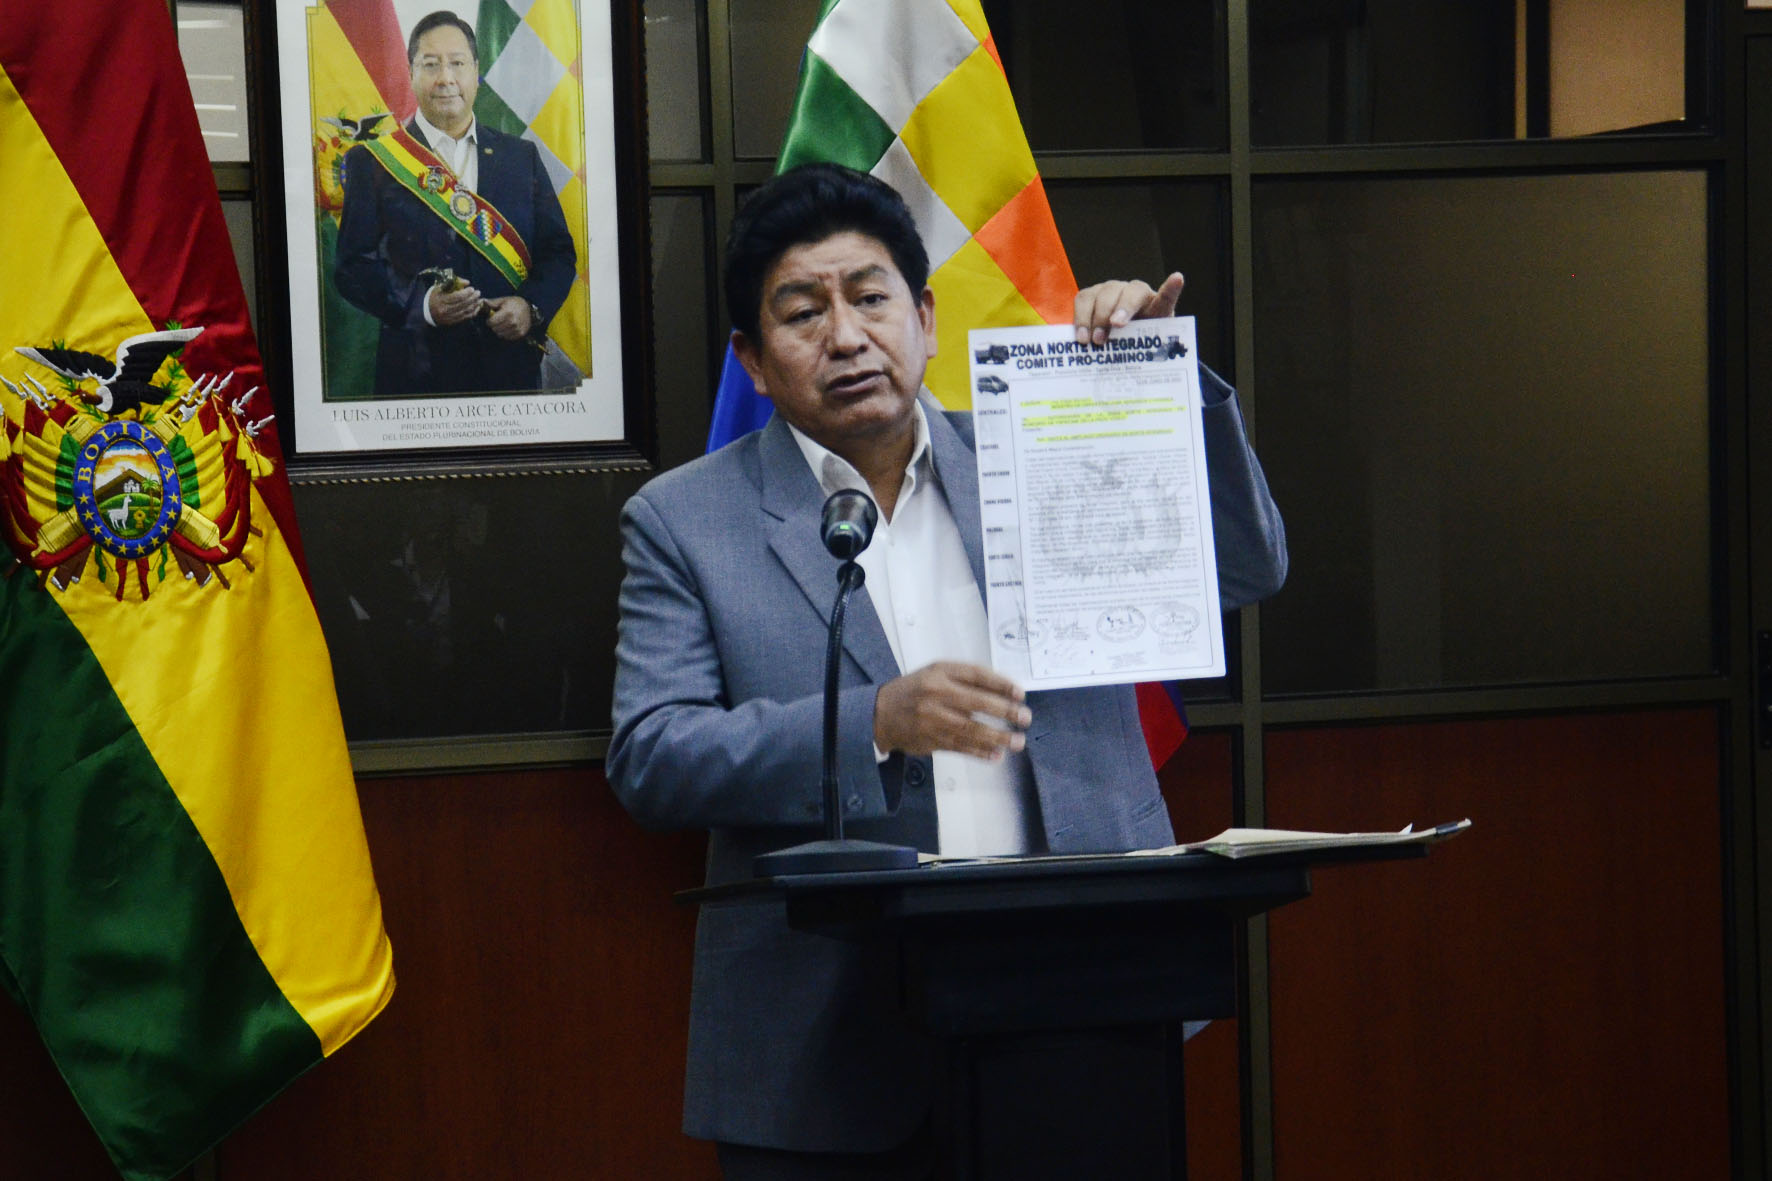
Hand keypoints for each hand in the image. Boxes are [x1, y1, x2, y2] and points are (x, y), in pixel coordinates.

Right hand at [427, 283, 482, 326]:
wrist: (426, 311)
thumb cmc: (434, 296)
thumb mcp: (440, 287)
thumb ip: (454, 283)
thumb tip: (467, 282)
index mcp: (441, 300)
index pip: (457, 297)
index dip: (467, 293)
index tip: (472, 288)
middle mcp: (445, 310)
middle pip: (463, 304)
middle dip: (473, 298)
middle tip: (478, 293)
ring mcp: (449, 317)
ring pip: (466, 311)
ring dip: (475, 305)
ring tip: (479, 299)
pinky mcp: (452, 322)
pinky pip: (465, 317)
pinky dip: (473, 312)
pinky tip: (477, 307)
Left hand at [483, 295, 535, 341]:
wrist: (528, 308)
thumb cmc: (513, 303)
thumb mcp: (503, 300)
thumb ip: (491, 302)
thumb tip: (481, 301)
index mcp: (507, 312)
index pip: (491, 322)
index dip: (489, 321)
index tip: (490, 319)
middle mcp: (513, 321)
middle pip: (495, 329)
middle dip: (494, 326)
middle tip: (497, 321)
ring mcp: (517, 328)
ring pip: (501, 334)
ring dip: (499, 330)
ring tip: (502, 324)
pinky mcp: (521, 333)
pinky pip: (508, 337)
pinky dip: (506, 334)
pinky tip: (508, 327)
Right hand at [874, 661, 1031, 760]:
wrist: (880, 714)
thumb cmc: (915, 691)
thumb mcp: (936, 674)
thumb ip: (964, 679)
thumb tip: (1002, 691)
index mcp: (940, 673)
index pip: (976, 675)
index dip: (1001, 684)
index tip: (1020, 693)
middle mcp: (936, 694)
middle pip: (977, 703)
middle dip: (1005, 711)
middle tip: (1025, 718)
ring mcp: (933, 719)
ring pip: (971, 729)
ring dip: (998, 737)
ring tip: (1017, 742)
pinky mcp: (931, 740)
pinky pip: (960, 747)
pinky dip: (980, 752)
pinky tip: (996, 755)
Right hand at [1073, 272, 1184, 345]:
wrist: (1115, 342)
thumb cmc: (1132, 346)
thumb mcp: (1143, 350)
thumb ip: (1146, 352)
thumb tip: (1146, 377)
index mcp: (1156, 306)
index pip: (1167, 295)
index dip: (1172, 288)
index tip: (1177, 279)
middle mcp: (1134, 292)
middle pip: (1130, 292)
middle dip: (1118, 311)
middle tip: (1107, 336)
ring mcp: (1112, 290)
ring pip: (1103, 293)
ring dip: (1095, 317)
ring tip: (1089, 341)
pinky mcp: (1091, 295)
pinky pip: (1083, 299)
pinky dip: (1080, 318)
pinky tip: (1080, 336)